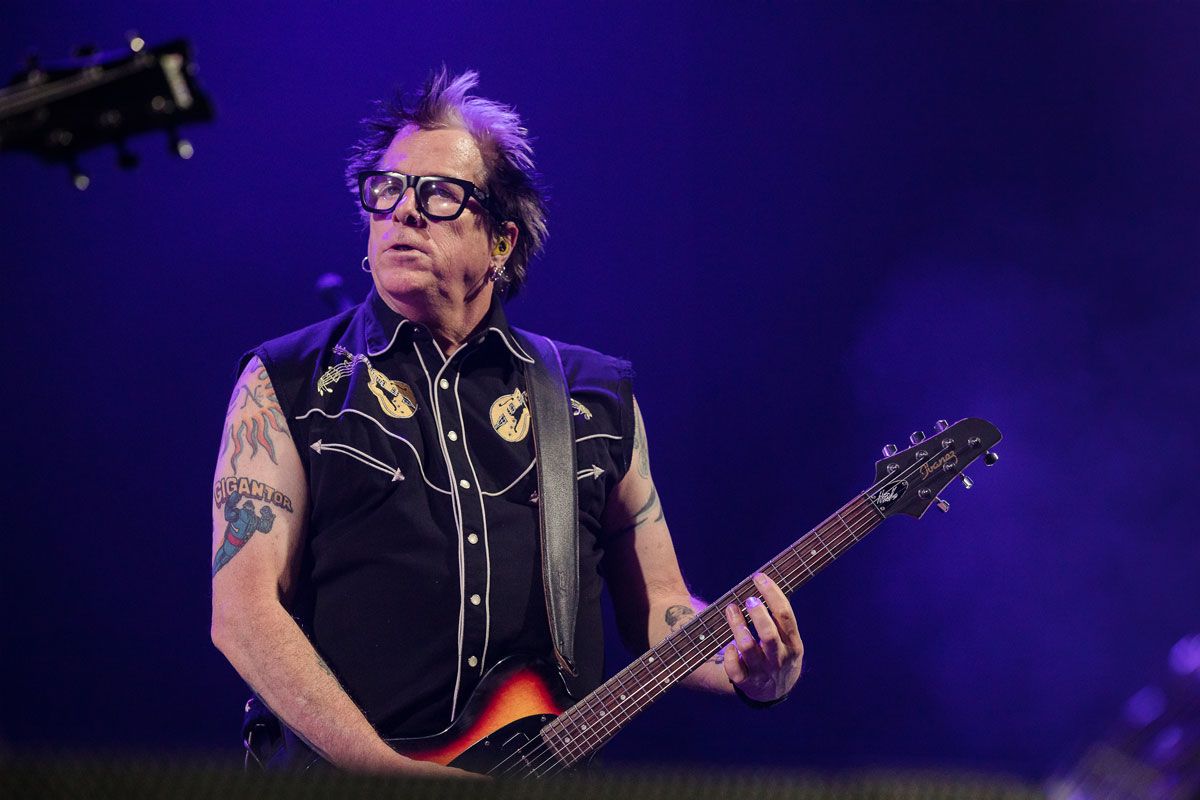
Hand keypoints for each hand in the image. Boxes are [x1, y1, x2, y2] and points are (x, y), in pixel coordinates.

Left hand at [721, 572, 803, 702]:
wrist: (775, 691)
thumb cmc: (779, 653)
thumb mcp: (788, 638)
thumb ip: (779, 616)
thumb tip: (762, 581)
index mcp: (793, 643)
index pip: (785, 615)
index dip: (772, 594)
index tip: (759, 577)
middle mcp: (779, 657)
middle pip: (769, 634)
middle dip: (757, 614)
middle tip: (748, 599)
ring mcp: (763, 671)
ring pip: (748, 649)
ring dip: (737, 627)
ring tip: (730, 610)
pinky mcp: (746, 683)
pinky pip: (735, 670)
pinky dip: (730, 656)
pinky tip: (728, 646)